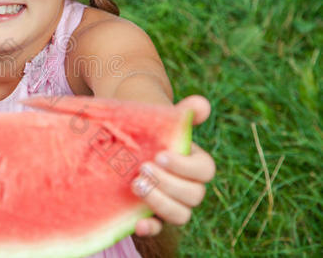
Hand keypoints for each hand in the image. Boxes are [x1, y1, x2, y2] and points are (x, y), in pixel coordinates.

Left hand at [131, 95, 215, 236]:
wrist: (127, 142)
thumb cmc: (151, 129)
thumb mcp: (164, 118)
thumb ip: (185, 112)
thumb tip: (201, 105)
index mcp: (196, 163)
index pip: (205, 170)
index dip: (185, 166)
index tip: (160, 155)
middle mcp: (188, 187)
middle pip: (193, 195)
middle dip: (169, 184)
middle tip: (143, 169)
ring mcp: (171, 203)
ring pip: (180, 214)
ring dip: (161, 203)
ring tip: (136, 185)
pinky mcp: (153, 215)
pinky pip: (158, 228)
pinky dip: (150, 228)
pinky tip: (137, 224)